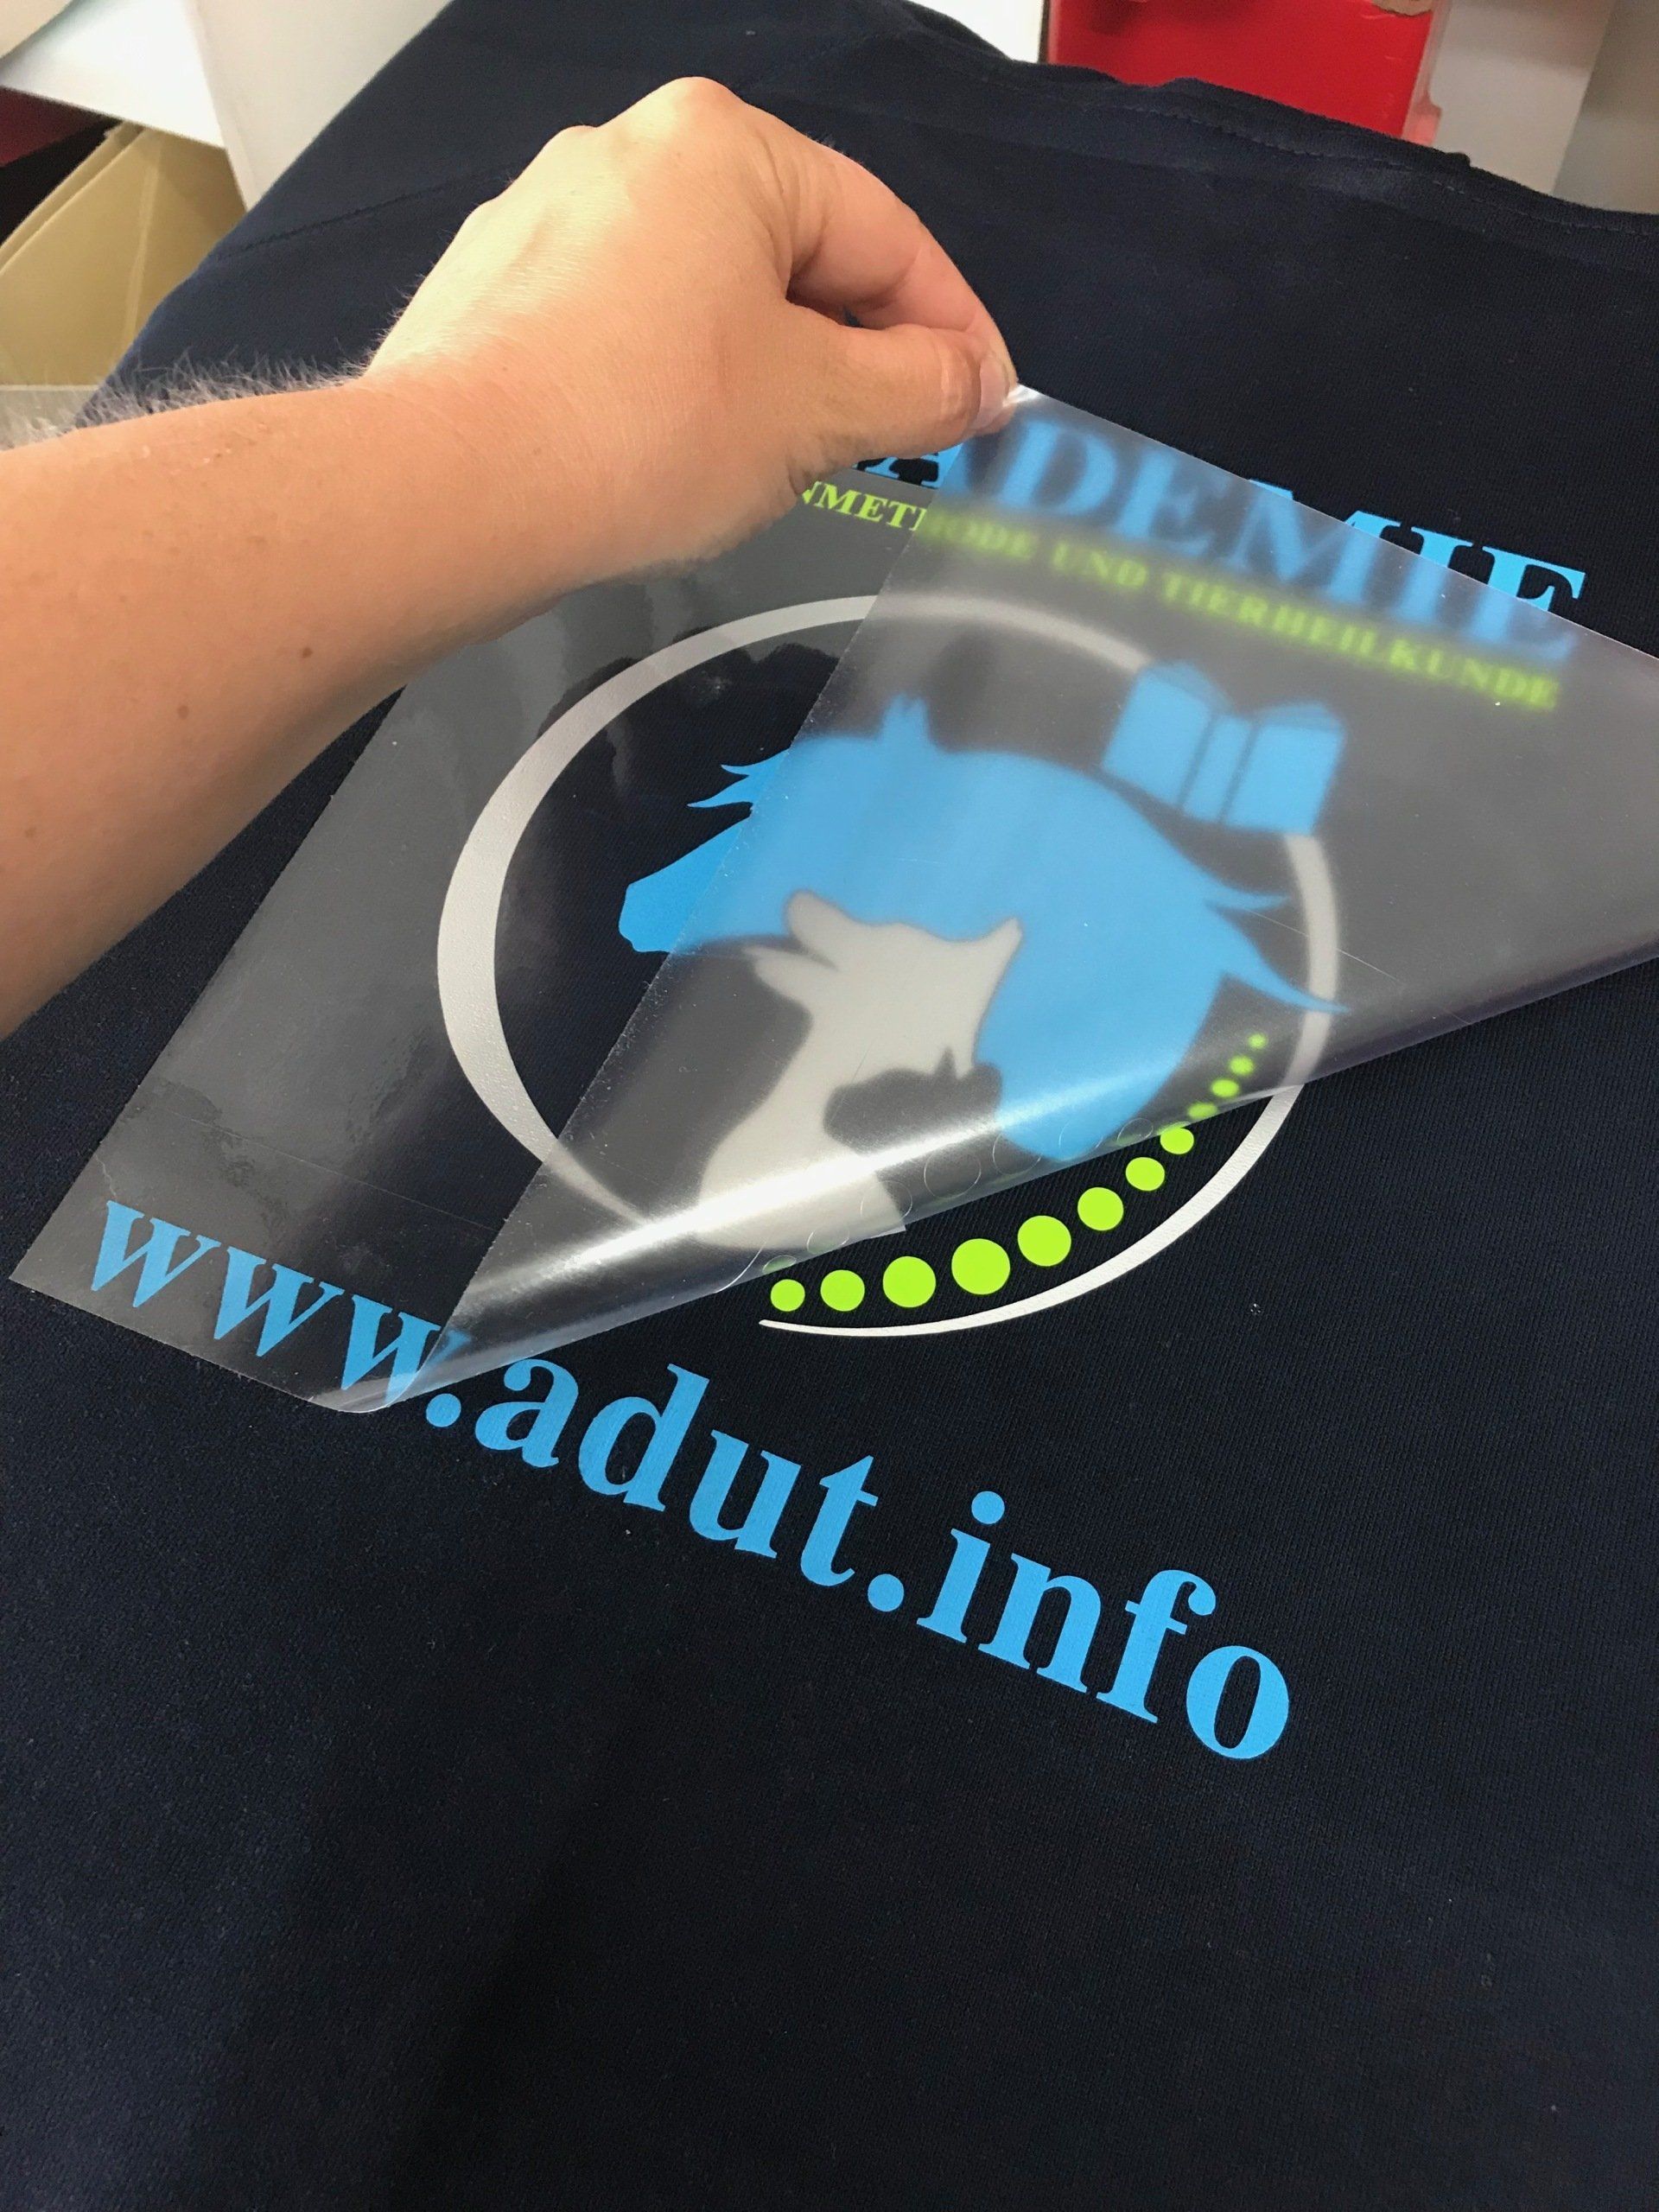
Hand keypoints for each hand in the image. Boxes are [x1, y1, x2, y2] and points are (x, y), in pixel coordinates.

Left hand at [365, 78, 1015, 588]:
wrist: (452, 485)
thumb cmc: (654, 425)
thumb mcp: (818, 412)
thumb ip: (919, 388)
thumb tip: (977, 384)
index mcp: (727, 146)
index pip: (885, 233)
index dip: (954, 329)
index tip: (990, 408)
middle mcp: (631, 148)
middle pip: (793, 254)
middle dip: (857, 348)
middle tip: (898, 439)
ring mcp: (550, 213)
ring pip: (708, 291)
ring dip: (769, 368)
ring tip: (788, 456)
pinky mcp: (497, 288)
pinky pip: (628, 323)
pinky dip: (679, 378)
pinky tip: (678, 448)